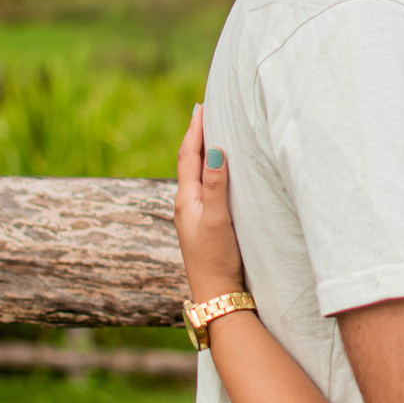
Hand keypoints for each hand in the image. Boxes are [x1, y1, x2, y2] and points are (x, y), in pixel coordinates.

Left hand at [174, 105, 245, 301]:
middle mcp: (187, 206)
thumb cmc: (217, 259)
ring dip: (201, 154)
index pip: (188, 157)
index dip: (194, 131)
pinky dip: (209, 173)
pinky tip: (217, 177)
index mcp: (186, 200)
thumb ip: (216, 185)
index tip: (200, 107)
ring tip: (210, 137)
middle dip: (196, 137)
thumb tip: (214, 150)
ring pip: (196, 176)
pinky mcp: (205, 227)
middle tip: (204, 113)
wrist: (216, 295)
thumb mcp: (217, 219)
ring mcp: (194, 217)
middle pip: (189, 163)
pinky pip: (204, 190)